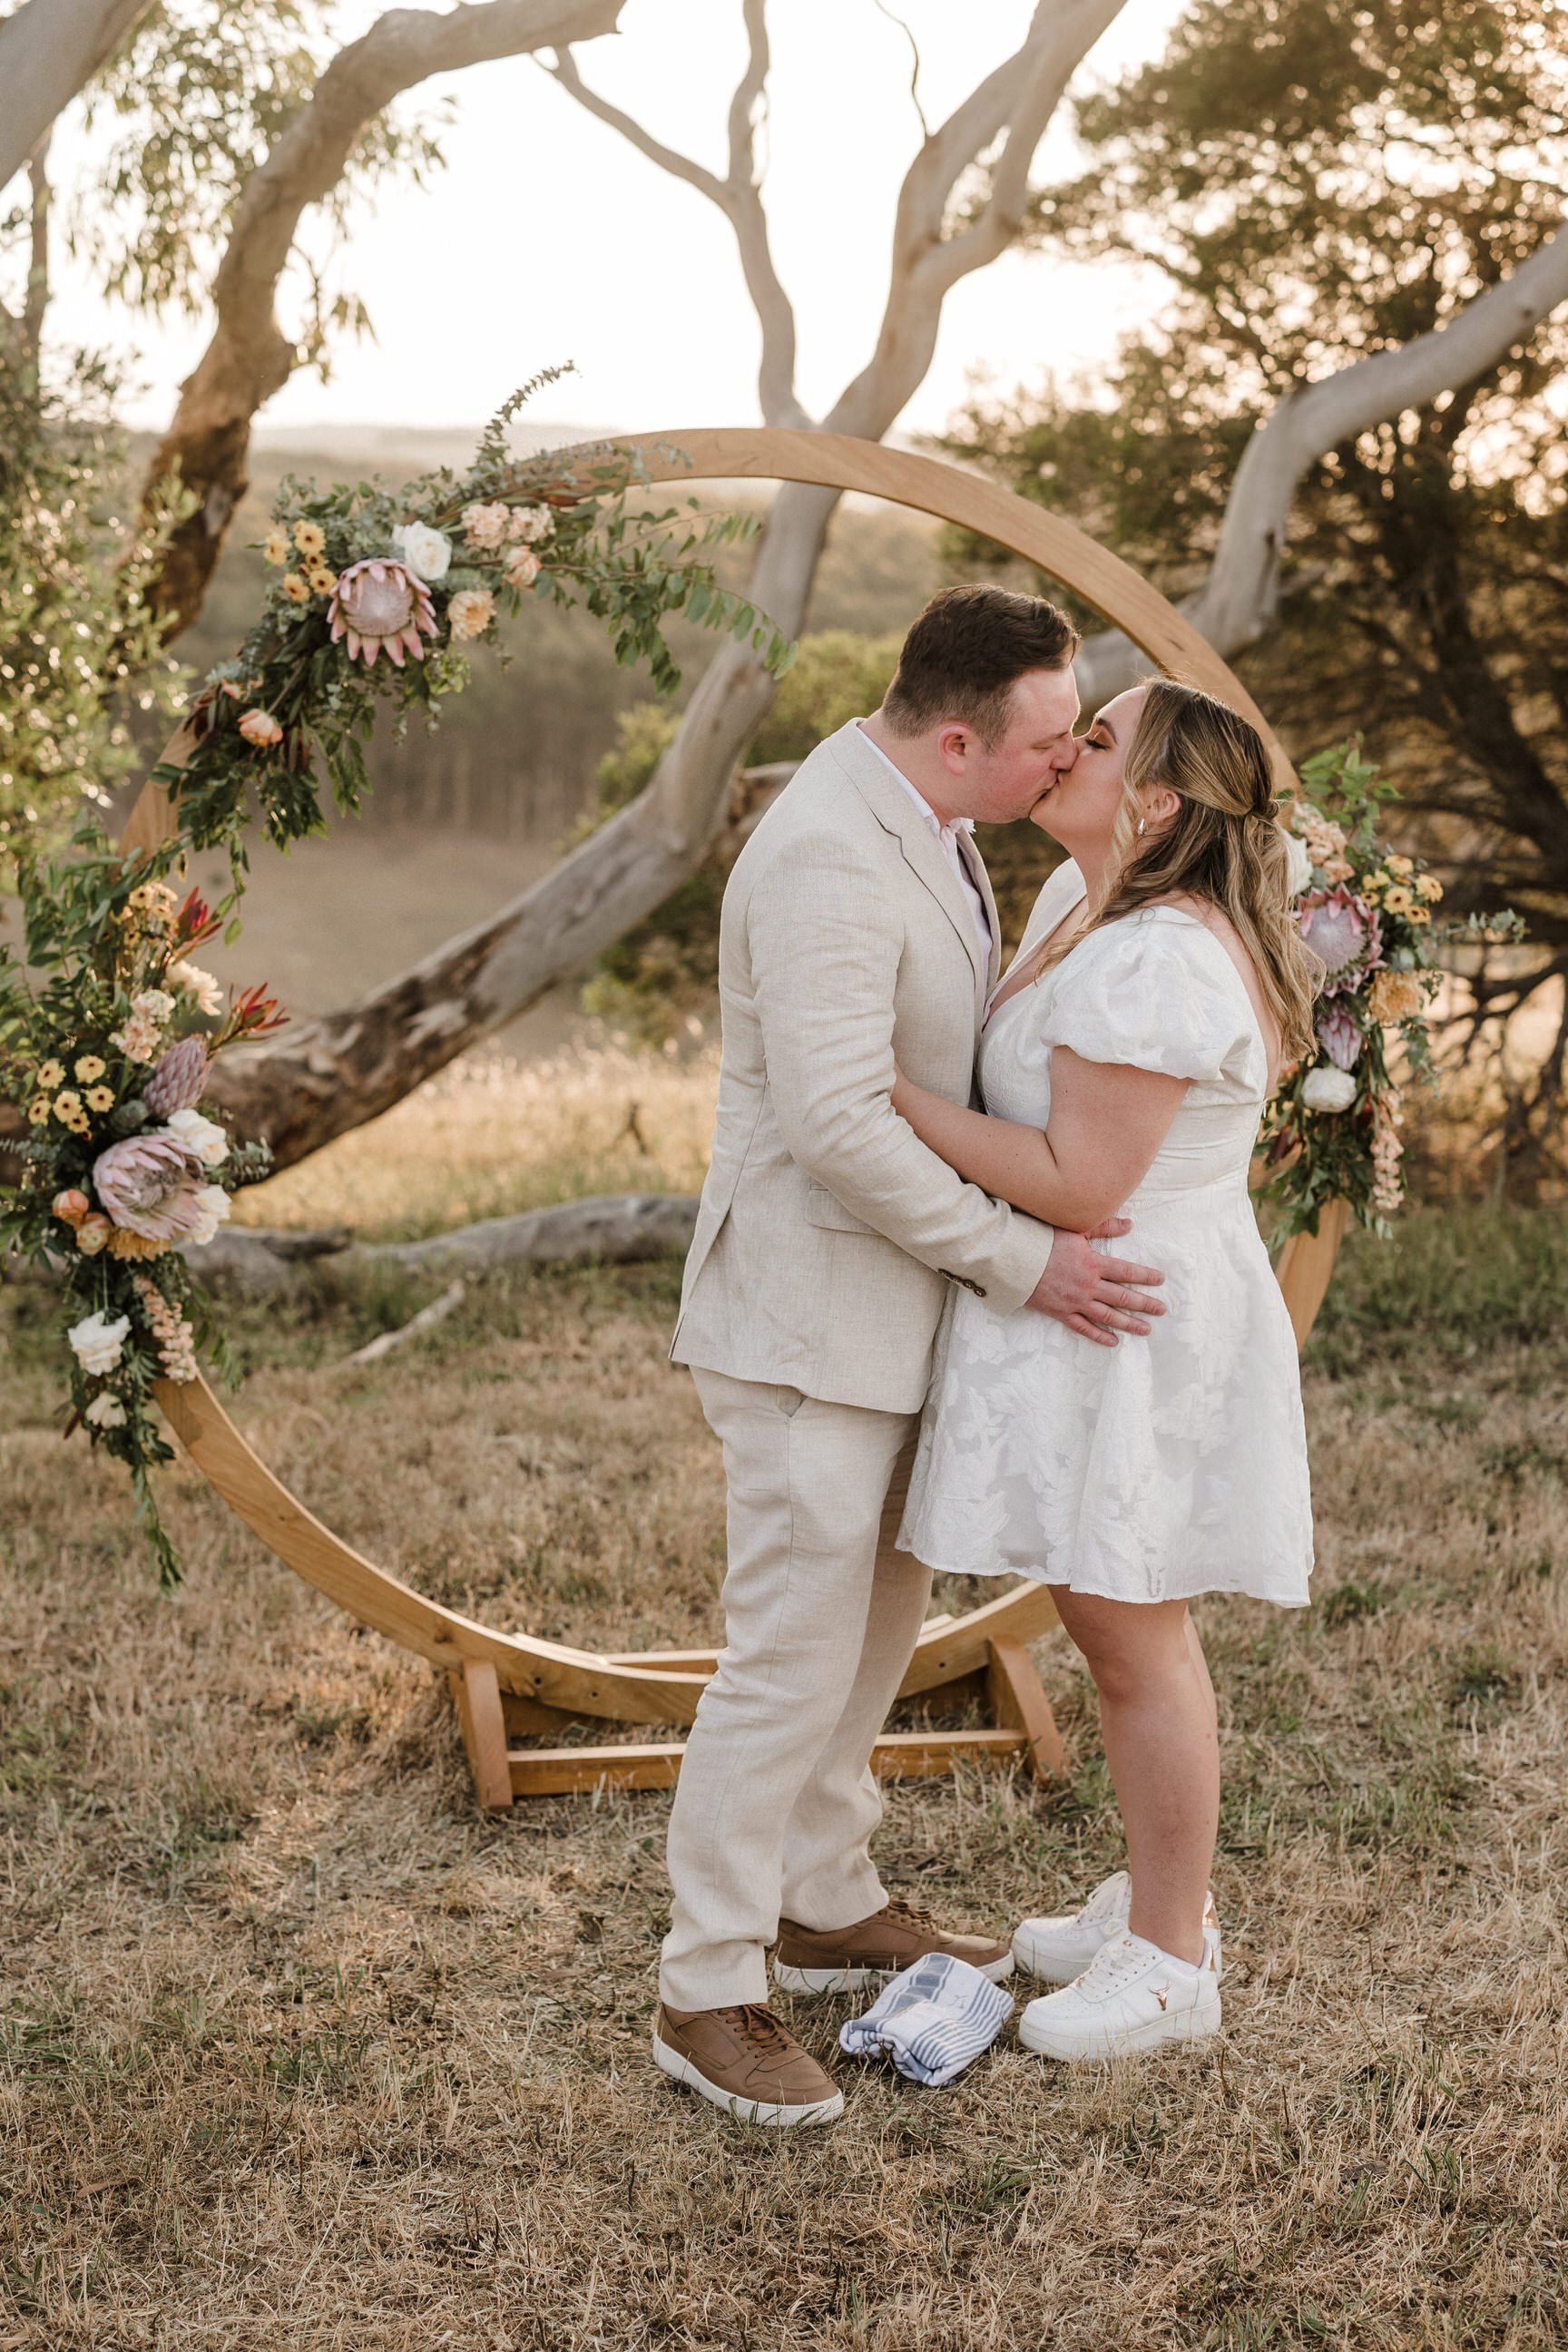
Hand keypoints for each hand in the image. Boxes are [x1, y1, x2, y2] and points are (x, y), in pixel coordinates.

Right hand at [1023, 1218, 1165, 1346]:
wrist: (1014, 1259)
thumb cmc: (1042, 1240)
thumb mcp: (1075, 1229)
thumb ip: (1104, 1227)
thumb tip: (1130, 1224)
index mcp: (1093, 1263)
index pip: (1127, 1272)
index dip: (1146, 1276)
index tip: (1160, 1280)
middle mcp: (1088, 1285)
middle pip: (1123, 1297)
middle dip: (1145, 1304)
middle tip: (1162, 1309)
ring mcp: (1075, 1302)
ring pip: (1108, 1316)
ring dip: (1129, 1323)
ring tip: (1146, 1329)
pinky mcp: (1061, 1313)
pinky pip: (1084, 1328)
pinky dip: (1099, 1336)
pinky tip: (1113, 1342)